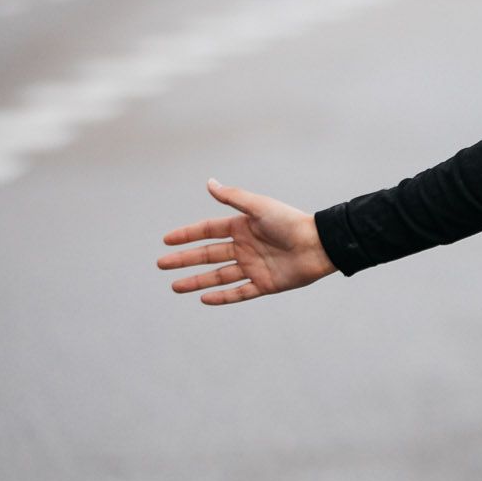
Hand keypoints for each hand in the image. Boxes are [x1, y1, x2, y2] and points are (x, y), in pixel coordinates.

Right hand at [157, 179, 335, 305]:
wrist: (320, 245)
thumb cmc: (291, 222)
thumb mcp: (259, 207)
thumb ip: (233, 198)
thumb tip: (209, 182)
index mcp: (243, 227)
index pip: (208, 231)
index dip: (187, 235)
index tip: (166, 240)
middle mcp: (246, 247)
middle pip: (208, 255)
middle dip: (185, 260)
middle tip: (161, 264)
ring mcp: (254, 266)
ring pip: (219, 276)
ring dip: (197, 281)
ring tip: (175, 287)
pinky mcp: (265, 284)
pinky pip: (239, 292)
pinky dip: (222, 297)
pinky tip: (204, 298)